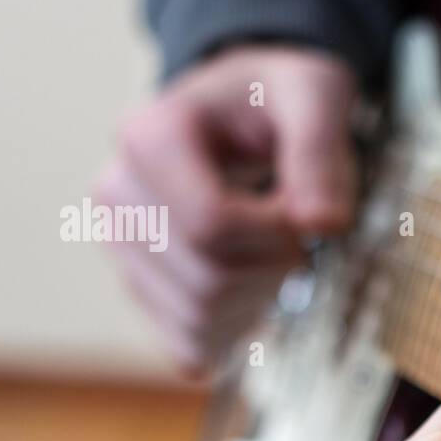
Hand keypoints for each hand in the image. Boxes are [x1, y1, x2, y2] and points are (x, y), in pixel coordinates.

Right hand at [98, 45, 359, 373]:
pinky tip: (254, 294)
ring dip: (259, 300)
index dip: (275, 234)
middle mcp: (117, 192)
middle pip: (208, 278)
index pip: (211, 225)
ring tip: (273, 253)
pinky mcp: (139, 286)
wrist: (242, 113)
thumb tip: (323, 224)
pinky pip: (186, 345)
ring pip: (198, 319)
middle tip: (298, 234)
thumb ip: (320, 150)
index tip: (302, 209)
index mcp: (148, 136)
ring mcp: (120, 245)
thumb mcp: (313, 95)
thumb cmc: (276, 99)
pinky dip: (234, 334)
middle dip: (274, 268)